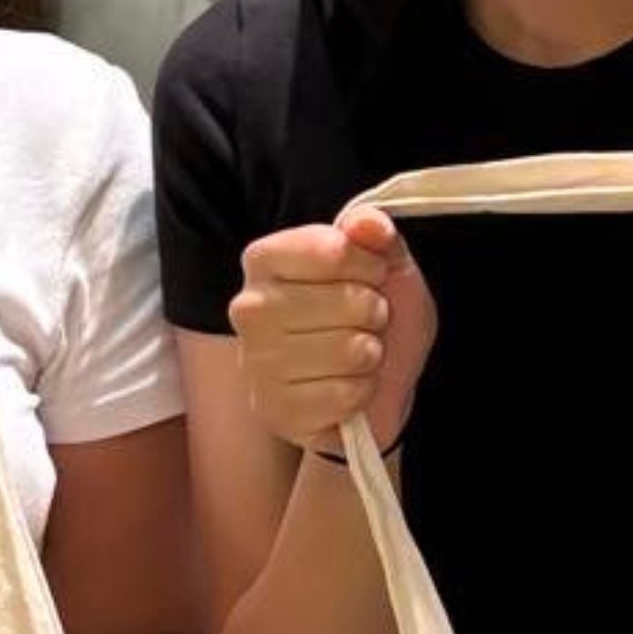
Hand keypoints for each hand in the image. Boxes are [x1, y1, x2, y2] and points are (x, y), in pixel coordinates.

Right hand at [228, 206, 435, 456]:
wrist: (371, 383)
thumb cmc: (369, 318)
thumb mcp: (384, 264)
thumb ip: (374, 234)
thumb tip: (369, 224)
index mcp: (264, 259)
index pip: (336, 249)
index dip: (372, 265)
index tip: (371, 276)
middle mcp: (248, 307)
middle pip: (348, 301)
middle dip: (375, 314)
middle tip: (364, 322)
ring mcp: (255, 362)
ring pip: (351, 350)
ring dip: (370, 356)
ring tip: (356, 355)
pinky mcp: (273, 409)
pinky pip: (345, 396)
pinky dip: (360, 393)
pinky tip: (344, 388)